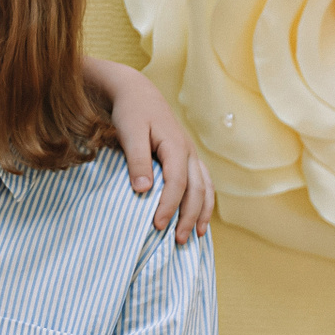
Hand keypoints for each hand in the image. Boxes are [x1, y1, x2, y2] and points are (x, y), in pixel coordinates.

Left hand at [96, 61, 213, 242]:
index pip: (177, 183)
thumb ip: (137, 160)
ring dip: (201, 213)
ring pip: (205, 188)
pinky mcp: (187, 158)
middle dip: (189, 217)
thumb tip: (144, 190)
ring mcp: (190, 155)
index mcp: (175, 146)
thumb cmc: (130, 112)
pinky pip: (202, 184)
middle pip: (196, 190)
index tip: (157, 226)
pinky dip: (202, 203)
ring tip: (195, 236)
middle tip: (178, 241)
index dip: (169, 206)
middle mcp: (188, 152)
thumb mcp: (129, 132)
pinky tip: (198, 219)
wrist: (137, 93)